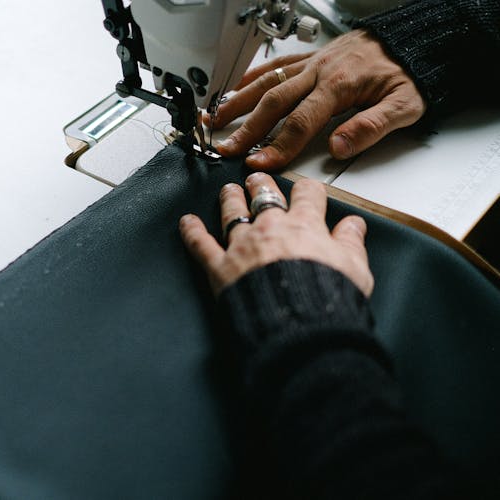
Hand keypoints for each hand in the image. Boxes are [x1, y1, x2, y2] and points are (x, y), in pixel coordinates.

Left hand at [179, 172, 373, 295]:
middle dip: (260, 184)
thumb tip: (354, 225)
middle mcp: (270, 229)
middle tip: (257, 179)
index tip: (305, 190)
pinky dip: (192, 232)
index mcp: (305, 226)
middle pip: (264, 196)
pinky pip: (202, 244)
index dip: (306, 190)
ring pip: (233, 212)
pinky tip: (186, 222)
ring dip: (230, 198)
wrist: (299, 325)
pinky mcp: (221, 267)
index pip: (307, 195)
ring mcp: (243, 246)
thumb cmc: (327, 299)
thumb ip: (351, 242)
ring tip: (228, 191)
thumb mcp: (355, 269)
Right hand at [208, 29, 425, 169]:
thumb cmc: (410, 73)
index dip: (278, 146)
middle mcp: (320, 72)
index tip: (259, 164)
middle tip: (226, 149)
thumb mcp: (406, 104)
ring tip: (215, 120)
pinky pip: (275, 66)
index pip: (301, 122)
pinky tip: (235, 89)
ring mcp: (312, 63)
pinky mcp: (310, 57)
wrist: (413, 38)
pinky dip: (252, 78)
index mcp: (340, 86)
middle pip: (274, 103)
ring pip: (267, 82)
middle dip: (247, 129)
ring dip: (238, 103)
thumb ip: (372, 127)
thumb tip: (340, 147)